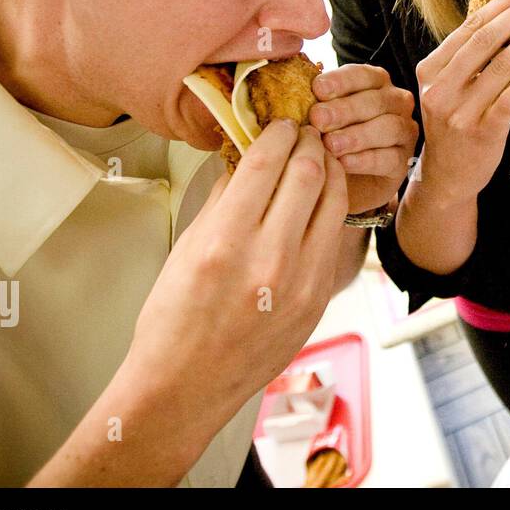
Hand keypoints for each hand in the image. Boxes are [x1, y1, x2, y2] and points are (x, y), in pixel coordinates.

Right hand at [123, 120, 349, 436]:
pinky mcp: (319, 298)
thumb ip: (223, 198)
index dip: (278, 133)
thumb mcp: (187, 247)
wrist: (186, 386)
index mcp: (225, 242)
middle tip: (306, 132)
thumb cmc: (174, 320)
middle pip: (309, 174)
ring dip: (330, 170)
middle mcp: (269, 259)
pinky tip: (323, 198)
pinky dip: (332, 207)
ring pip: (333, 200)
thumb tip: (246, 155)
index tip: (280, 123)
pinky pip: (335, 236)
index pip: (266, 163)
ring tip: (320, 158)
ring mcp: (302, 282)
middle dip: (310, 143)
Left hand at [309, 64, 418, 213]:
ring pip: (389, 128)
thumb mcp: (317, 118)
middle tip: (318, 119)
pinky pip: (390, 158)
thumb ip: (314, 103)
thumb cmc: (326, 140)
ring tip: (330, 145)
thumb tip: (294, 92)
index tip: (317, 90)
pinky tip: (343, 163)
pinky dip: (365, 159)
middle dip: (345, 109)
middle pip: (376, 101)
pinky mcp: (404, 162)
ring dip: (357, 135)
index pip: (362, 75)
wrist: (336, 182)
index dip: (341, 81)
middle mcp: (395, 102)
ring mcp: (404, 132)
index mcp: (374, 83)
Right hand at [411, 0, 509, 206]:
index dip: (499, 9)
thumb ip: (466, 57)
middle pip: (483, 41)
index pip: (467, 28)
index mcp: (430, 70)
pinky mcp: (484, 130)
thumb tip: (506, 18)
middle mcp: (441, 89)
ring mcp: (461, 112)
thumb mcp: (445, 87)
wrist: (447, 174)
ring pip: (500, 66)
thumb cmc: (452, 124)